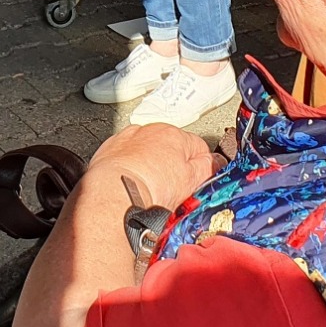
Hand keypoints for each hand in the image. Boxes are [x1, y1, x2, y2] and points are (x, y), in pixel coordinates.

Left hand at [86, 123, 215, 208]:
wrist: (112, 196)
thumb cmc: (150, 189)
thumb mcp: (192, 181)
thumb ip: (208, 167)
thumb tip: (216, 161)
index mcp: (174, 134)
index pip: (198, 147)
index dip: (199, 169)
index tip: (195, 183)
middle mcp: (149, 130)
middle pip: (170, 149)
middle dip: (172, 167)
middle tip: (170, 191)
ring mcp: (127, 139)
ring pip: (146, 152)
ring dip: (149, 167)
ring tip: (148, 190)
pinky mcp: (108, 151)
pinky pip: (124, 158)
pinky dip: (128, 169)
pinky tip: (129, 186)